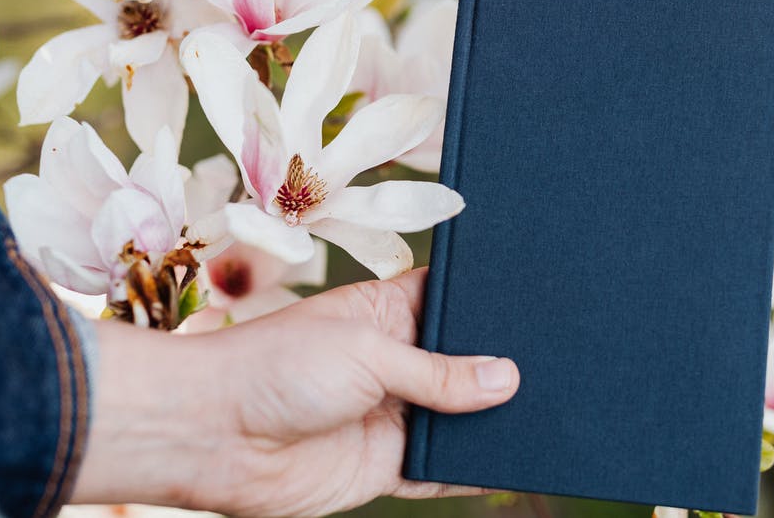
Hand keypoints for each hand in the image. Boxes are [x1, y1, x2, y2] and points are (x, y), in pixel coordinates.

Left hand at [71, 268, 519, 516]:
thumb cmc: (274, 367)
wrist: (210, 435)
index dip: (493, 305)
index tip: (544, 306)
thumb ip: (439, 372)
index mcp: (388, 312)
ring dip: (495, 421)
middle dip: (505, 367)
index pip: (454, 303)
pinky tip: (512, 462)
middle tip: (563, 364)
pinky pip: (443, 470)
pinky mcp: (387, 466)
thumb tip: (509, 380)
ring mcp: (393, 414)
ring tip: (556, 412)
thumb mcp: (366, 354)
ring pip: (461, 418)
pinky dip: (474, 469)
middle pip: (466, 364)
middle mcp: (397, 361)